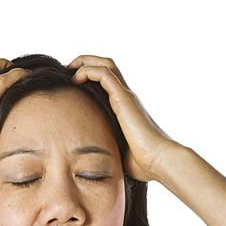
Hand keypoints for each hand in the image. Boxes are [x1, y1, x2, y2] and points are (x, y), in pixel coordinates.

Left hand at [67, 55, 178, 182]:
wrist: (158, 161)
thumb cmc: (141, 163)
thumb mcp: (116, 151)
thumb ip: (104, 147)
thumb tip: (87, 159)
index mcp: (124, 108)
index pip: (107, 82)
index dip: (88, 76)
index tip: (70, 85)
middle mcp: (125, 98)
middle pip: (106, 66)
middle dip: (85, 63)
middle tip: (67, 71)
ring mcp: (125, 96)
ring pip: (105, 64)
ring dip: (85, 62)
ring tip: (69, 70)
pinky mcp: (124, 98)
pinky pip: (104, 74)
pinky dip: (88, 71)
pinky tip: (76, 80)